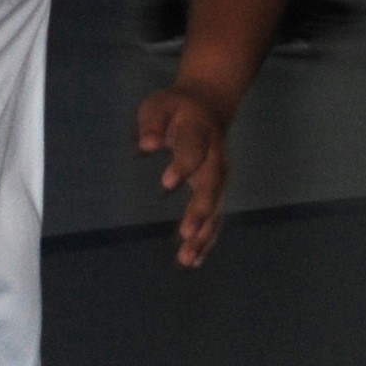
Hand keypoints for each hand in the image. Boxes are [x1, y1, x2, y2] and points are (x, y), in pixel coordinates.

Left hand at [136, 86, 231, 266]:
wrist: (206, 107)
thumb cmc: (174, 109)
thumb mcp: (158, 105)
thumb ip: (153, 123)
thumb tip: (147, 143)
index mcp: (199, 133)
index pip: (194, 149)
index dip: (183, 165)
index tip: (166, 182)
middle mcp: (215, 158)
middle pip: (212, 186)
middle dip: (200, 211)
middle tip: (186, 234)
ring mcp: (219, 177)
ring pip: (216, 208)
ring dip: (204, 234)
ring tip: (187, 258)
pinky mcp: (216, 191)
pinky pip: (215, 217)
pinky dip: (207, 239)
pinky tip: (194, 259)